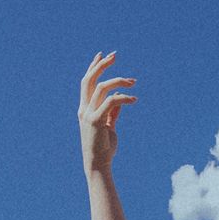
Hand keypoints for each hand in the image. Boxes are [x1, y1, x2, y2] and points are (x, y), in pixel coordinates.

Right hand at [77, 51, 136, 173]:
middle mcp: (84, 109)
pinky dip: (124, 98)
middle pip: (89, 80)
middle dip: (101, 65)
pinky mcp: (95, 121)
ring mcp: (88, 114)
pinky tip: (134, 99)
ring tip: (133, 81)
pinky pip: (111, 102)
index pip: (87, 83)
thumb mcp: (108, 126)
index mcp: (85, 109)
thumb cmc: (104, 147)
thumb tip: (118, 99)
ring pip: (102, 88)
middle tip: (114, 55)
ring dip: (119, 81)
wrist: (98, 164)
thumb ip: (112, 113)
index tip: (102, 55)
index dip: (93, 68)